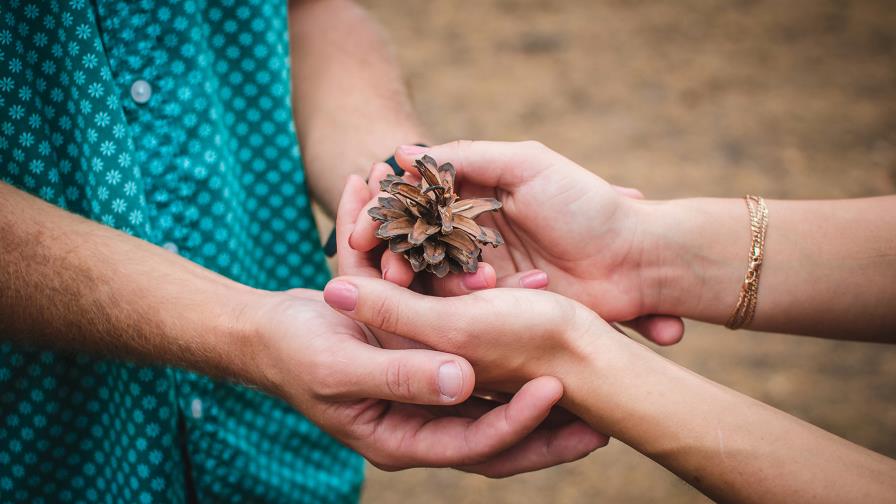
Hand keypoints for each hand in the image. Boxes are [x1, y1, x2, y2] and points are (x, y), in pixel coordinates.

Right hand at [245, 291, 606, 476]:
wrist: (273, 332)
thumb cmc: (297, 351)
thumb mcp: (343, 364)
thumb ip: (400, 375)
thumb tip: (463, 383)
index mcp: (401, 438)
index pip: (473, 443)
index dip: (517, 421)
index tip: (557, 390)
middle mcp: (422, 422)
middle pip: (497, 433)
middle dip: (546, 427)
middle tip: (601, 418)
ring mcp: (428, 396)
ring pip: (494, 400)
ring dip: (534, 388)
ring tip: (585, 375)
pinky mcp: (429, 366)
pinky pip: (476, 366)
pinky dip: (505, 351)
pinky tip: (538, 328)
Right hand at [350, 141, 683, 343]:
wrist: (639, 260)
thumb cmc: (586, 204)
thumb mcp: (527, 164)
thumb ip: (467, 156)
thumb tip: (403, 152)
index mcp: (478, 195)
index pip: (417, 204)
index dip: (385, 218)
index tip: (357, 235)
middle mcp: (475, 234)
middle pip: (416, 243)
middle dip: (389, 255)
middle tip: (372, 268)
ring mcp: (486, 272)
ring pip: (431, 278)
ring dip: (409, 281)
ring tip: (396, 284)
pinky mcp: (501, 307)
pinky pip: (460, 307)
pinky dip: (444, 305)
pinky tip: (434, 304)